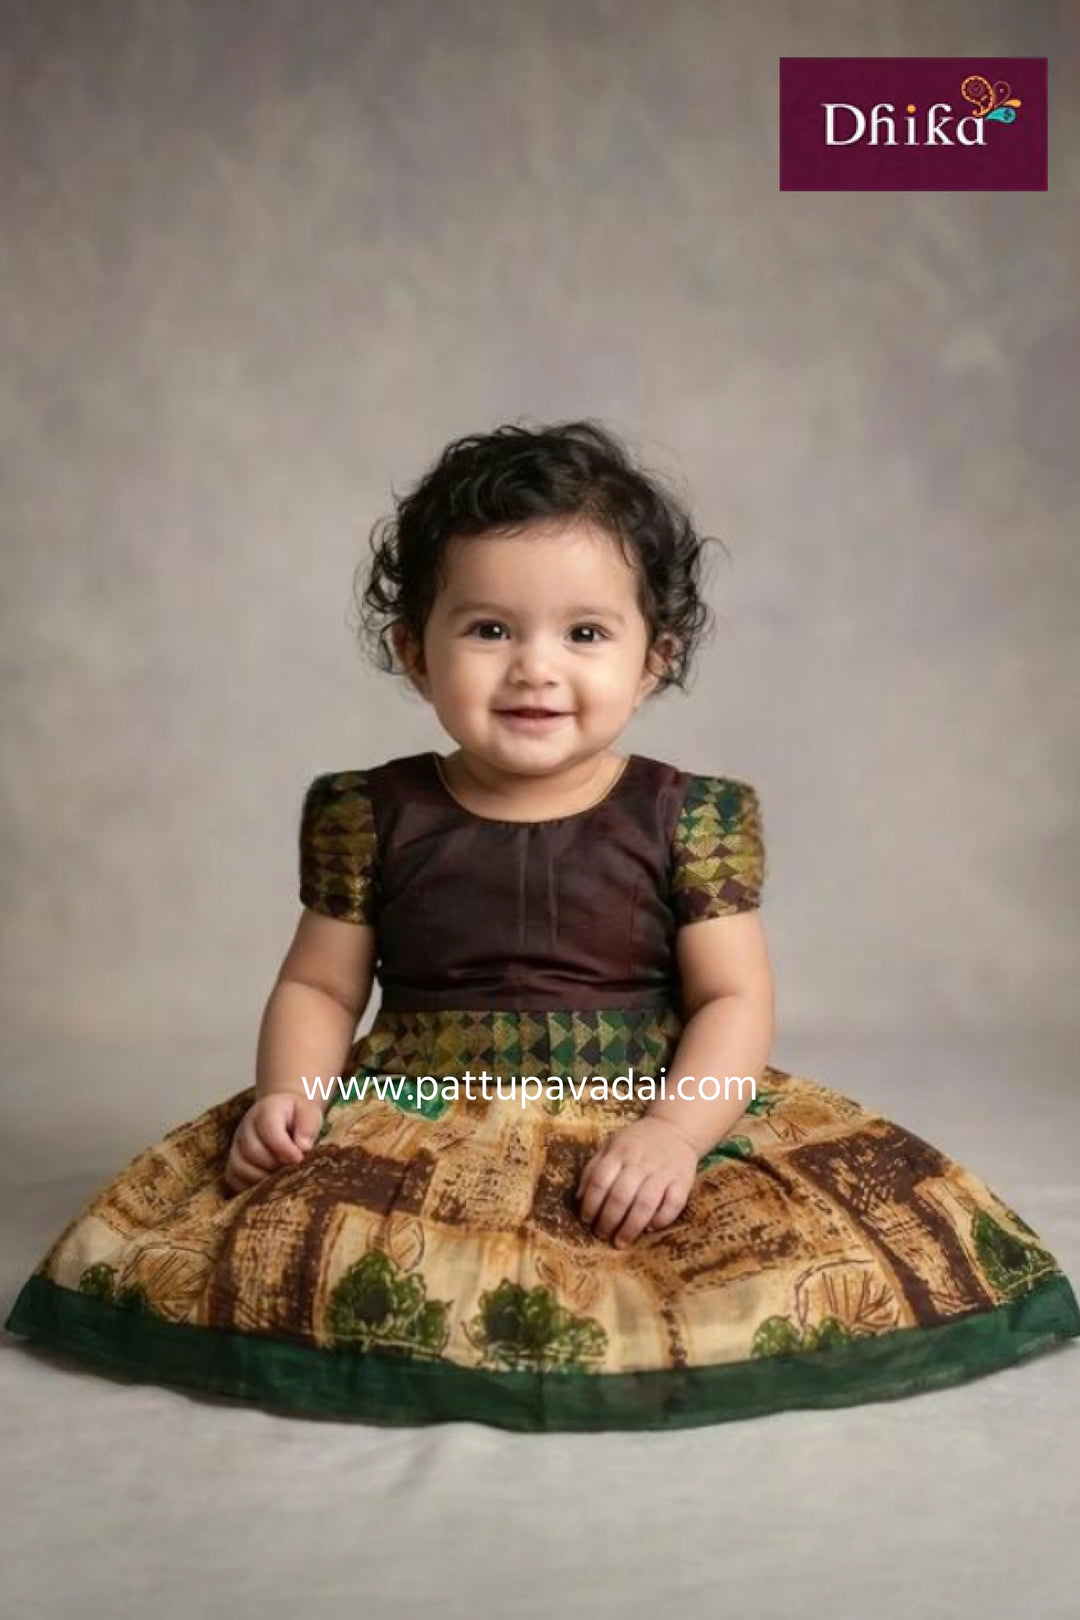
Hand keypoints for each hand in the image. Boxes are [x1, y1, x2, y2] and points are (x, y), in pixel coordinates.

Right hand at [224, 1092, 325, 1194]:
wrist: (285, 1112)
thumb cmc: (298, 1114)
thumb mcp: (310, 1112)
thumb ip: (308, 1126)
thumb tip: (303, 1148)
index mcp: (266, 1111)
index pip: (269, 1131)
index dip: (285, 1149)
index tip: (299, 1158)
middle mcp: (245, 1127)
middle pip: (252, 1151)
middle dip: (275, 1164)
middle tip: (291, 1168)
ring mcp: (236, 1145)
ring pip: (240, 1167)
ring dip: (262, 1177)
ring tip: (280, 1175)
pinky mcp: (233, 1161)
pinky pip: (234, 1178)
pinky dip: (250, 1186)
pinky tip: (267, 1183)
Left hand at [576, 1116, 699, 1248]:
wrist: (674, 1129)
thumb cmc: (635, 1143)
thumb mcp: (610, 1146)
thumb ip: (593, 1169)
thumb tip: (579, 1199)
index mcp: (619, 1152)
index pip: (599, 1182)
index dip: (590, 1205)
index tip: (586, 1220)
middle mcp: (640, 1161)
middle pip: (620, 1197)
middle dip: (608, 1221)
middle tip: (602, 1234)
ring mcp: (663, 1171)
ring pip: (645, 1204)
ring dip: (631, 1227)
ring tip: (621, 1241)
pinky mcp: (683, 1181)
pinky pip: (673, 1205)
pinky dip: (660, 1220)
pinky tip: (649, 1228)